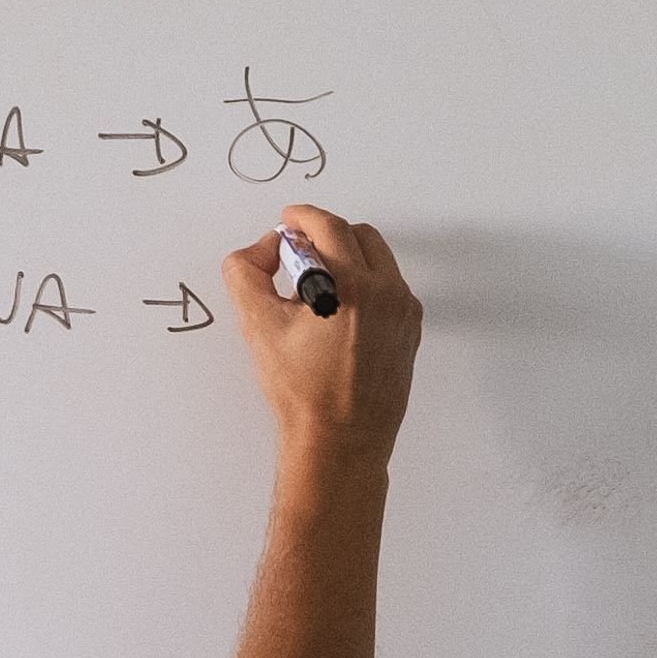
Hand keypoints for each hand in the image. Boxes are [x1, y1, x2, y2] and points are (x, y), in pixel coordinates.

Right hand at [228, 206, 421, 468]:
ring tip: (316, 291)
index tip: (288, 220)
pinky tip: (337, 314)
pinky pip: (389, 288)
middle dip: (325, 235)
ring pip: (378, 260)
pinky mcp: (410, 331)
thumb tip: (263, 248)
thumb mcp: (258, 326)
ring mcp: (404, 312)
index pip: (329, 226)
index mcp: (353, 286)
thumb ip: (246, 272)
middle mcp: (387, 293)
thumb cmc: (300, 390)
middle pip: (359, 235)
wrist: (340, 441)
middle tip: (296, 255)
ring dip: (347, 258)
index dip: (302, 216)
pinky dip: (365, 284)